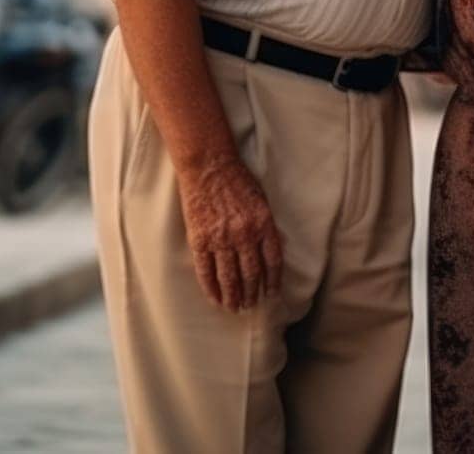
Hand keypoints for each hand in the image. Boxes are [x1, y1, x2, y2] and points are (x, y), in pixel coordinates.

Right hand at [175, 157, 283, 311]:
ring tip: (235, 308)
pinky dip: (212, 288)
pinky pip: (206, 271)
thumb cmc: (237, 180)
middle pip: (251, 274)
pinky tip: (215, 299)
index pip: (272, 261)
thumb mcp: (262, 201)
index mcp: (263, 224)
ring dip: (233, 296)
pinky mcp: (200, 240)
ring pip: (229, 277)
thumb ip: (267, 226)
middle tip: (251, 305)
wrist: (209, 167)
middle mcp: (244, 235)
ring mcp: (221, 239)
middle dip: (252, 293)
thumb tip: (273, 250)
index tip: (271, 294)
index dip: (272, 281)